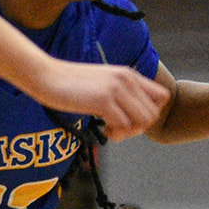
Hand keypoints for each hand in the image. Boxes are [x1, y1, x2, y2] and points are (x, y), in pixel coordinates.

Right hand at [34, 60, 168, 141]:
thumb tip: (134, 118)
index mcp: (128, 74)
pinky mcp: (103, 99)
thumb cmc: (69, 83)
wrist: (45, 76)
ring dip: (129, 133)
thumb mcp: (102, 83)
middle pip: (154, 113)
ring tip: (111, 130)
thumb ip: (121, 94)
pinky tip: (103, 129)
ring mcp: (116, 89)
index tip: (132, 119)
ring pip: (142, 121)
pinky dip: (115, 133)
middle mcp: (126, 79)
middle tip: (120, 129)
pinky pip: (123, 125)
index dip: (151, 113)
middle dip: (139, 128)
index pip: (162, 97)